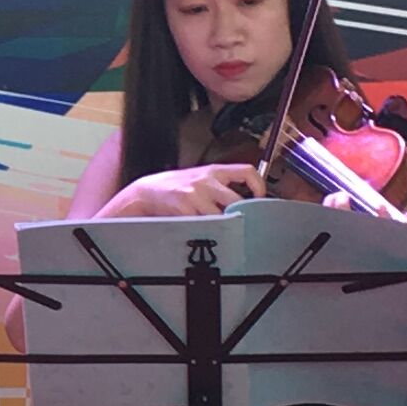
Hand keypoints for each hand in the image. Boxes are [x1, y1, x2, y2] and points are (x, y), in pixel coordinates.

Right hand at [104, 161, 259, 220]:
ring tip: (226, 234)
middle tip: (244, 224)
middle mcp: (206, 181)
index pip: (247, 171)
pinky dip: (208, 232)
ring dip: (225, 227)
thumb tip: (247, 204)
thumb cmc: (176, 187)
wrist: (146, 191)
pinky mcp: (184, 210)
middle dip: (240, 215)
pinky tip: (206, 234)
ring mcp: (194, 195)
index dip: (258, 186)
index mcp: (213, 171)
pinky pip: (204, 225)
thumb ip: (221, 187)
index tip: (260, 198)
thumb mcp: (200, 178)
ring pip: (221, 217)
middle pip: (236, 201)